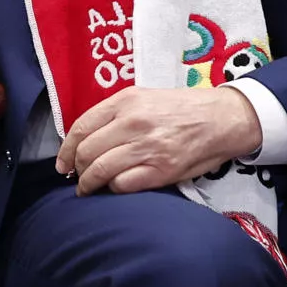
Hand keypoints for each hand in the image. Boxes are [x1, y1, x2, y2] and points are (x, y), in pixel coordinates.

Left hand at [56, 86, 263, 195]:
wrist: (223, 118)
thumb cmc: (181, 108)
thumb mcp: (144, 98)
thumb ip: (114, 114)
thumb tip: (84, 140)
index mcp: (125, 102)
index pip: (80, 128)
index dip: (66, 150)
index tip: (62, 164)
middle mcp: (132, 123)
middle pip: (87, 152)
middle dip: (76, 169)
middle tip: (77, 177)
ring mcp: (147, 147)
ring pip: (100, 170)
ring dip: (89, 184)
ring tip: (88, 188)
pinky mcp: (161, 170)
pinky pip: (123, 185)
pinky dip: (113, 189)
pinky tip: (114, 188)